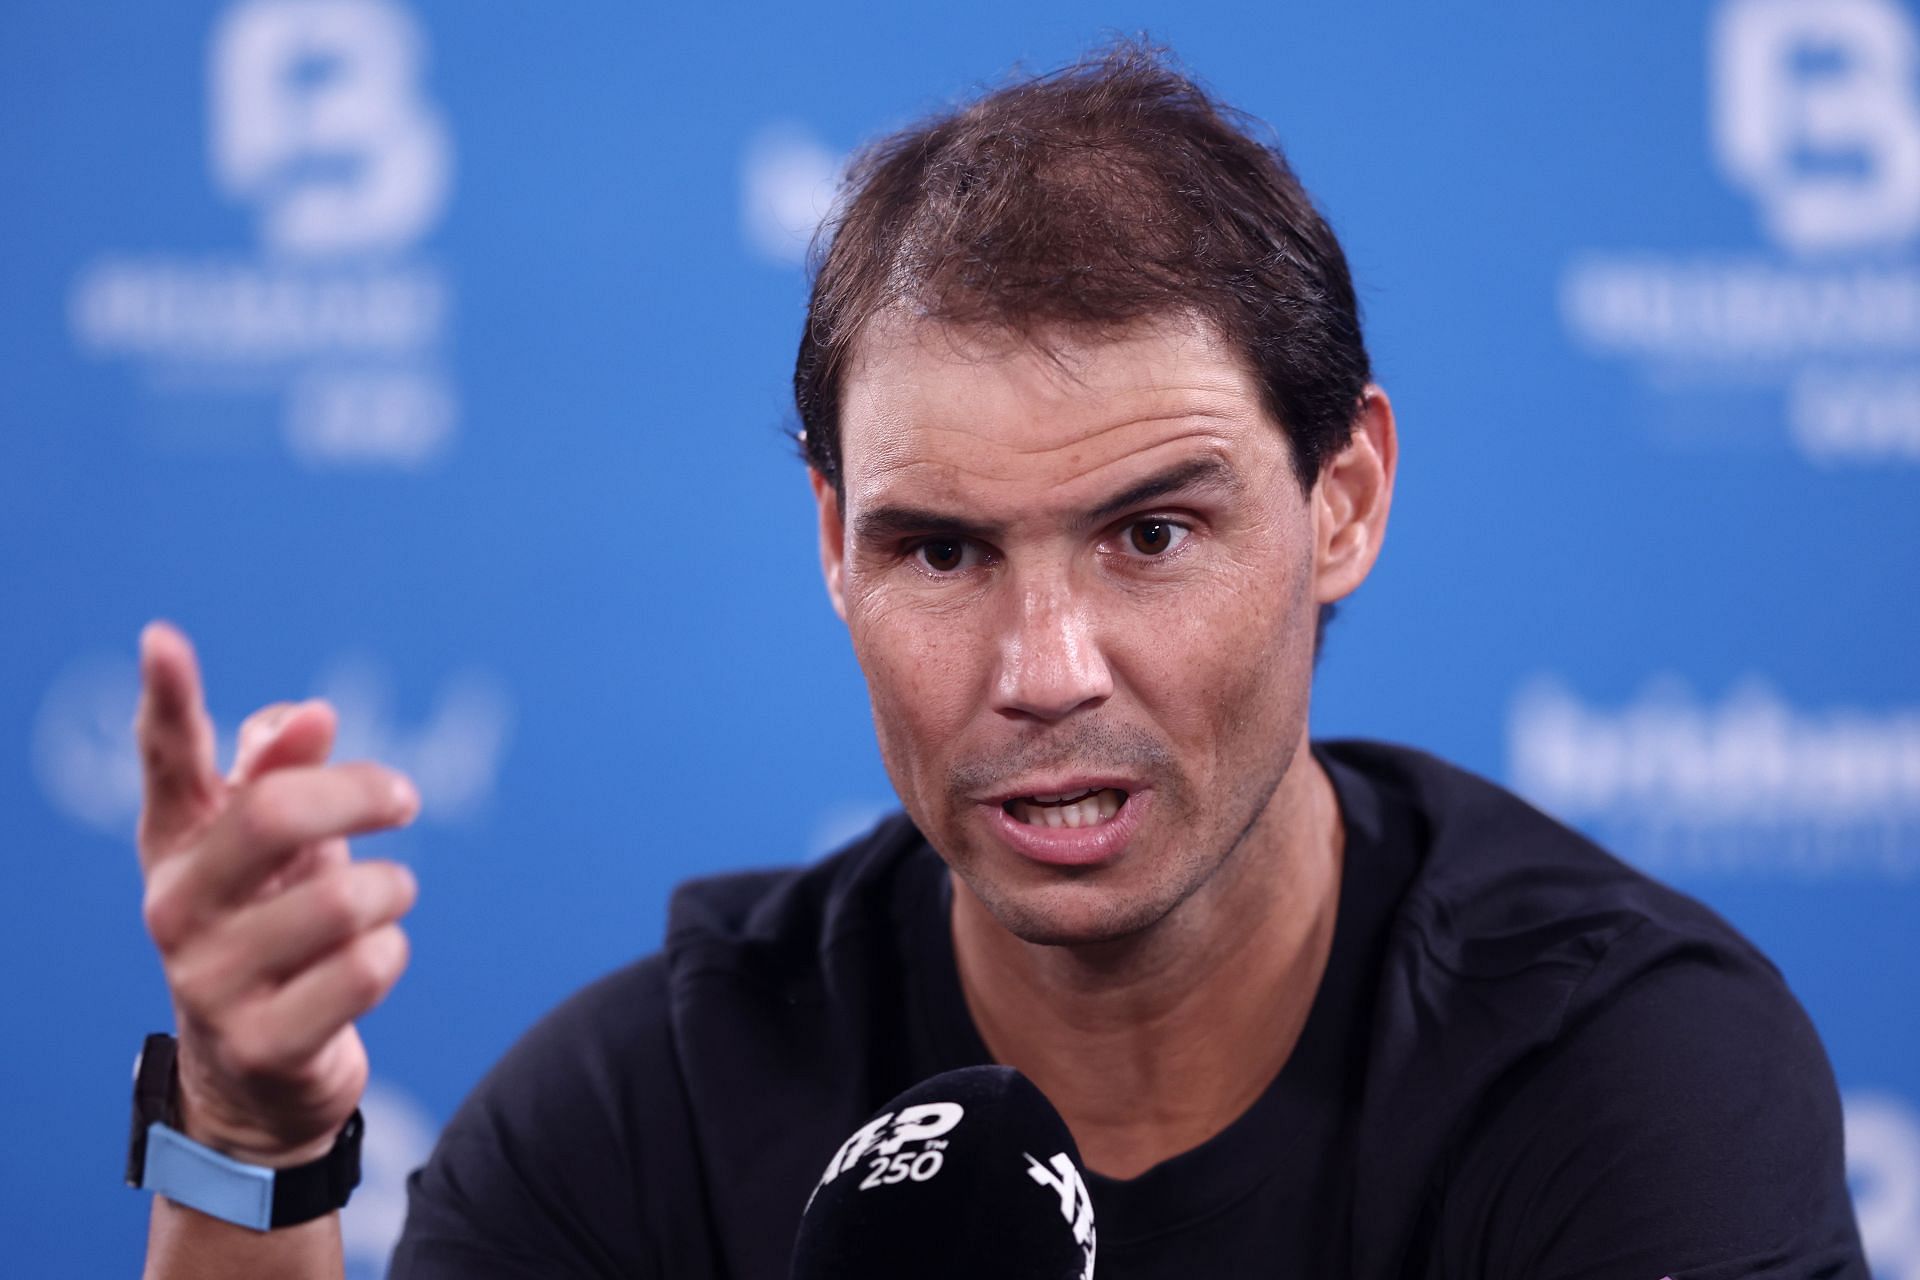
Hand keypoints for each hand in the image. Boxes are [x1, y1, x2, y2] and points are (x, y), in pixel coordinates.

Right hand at [134, 622, 419, 1167]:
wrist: (261, 1077)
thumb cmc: (276, 928)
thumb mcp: (276, 849)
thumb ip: (285, 772)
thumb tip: (310, 715)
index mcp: (179, 845)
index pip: (167, 762)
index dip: (167, 699)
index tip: (163, 637)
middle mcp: (177, 908)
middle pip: (275, 815)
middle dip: (362, 796)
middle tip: (404, 797)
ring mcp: (210, 981)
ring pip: (344, 897)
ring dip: (390, 892)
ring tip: (381, 904)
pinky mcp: (262, 1042)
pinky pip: (369, 967)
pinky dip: (391, 952)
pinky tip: (370, 962)